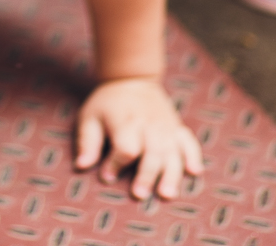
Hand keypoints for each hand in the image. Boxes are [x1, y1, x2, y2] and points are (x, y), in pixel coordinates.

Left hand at [75, 77, 203, 199]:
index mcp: (126, 121)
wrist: (133, 79)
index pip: (125, 147)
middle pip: (152, 153)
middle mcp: (149, 124)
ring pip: (173, 153)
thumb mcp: (90, 117)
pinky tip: (194, 172)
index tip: (107, 176)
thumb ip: (87, 141)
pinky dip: (193, 157)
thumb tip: (81, 166)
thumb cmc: (108, 103)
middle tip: (139, 195)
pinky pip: (189, 142)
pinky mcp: (177, 128)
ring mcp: (166, 127)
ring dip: (171, 174)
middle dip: (146, 175)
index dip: (116, 164)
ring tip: (165, 194)